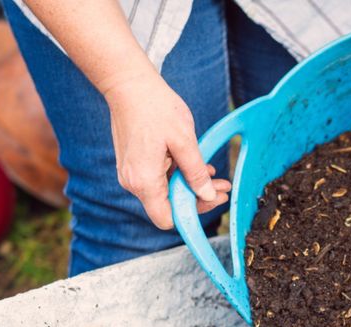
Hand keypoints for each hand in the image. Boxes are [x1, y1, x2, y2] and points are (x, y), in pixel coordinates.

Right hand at [102, 71, 229, 229]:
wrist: (128, 84)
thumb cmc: (155, 107)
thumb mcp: (184, 141)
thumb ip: (196, 172)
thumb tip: (207, 195)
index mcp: (144, 180)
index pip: (168, 218)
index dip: (193, 213)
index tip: (214, 200)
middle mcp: (133, 182)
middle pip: (168, 206)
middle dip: (197, 198)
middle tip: (223, 187)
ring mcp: (130, 173)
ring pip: (165, 192)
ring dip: (190, 185)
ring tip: (215, 174)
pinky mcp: (133, 164)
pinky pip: (158, 178)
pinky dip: (178, 175)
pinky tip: (197, 164)